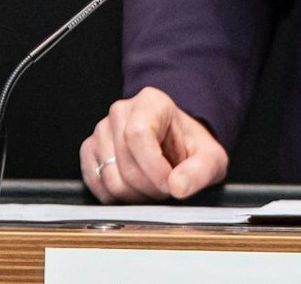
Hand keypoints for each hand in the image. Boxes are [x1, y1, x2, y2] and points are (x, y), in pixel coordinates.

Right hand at [80, 86, 228, 202]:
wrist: (177, 147)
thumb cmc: (191, 149)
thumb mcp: (210, 158)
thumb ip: (200, 171)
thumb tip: (178, 185)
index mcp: (151, 102)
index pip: (138, 134)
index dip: (153, 167)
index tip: (170, 184)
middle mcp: (121, 111)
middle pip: (124, 161)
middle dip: (148, 187)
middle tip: (166, 189)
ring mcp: (101, 131)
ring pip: (109, 177)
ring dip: (134, 195)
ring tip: (152, 188)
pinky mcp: (89, 151)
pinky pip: (95, 184)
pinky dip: (116, 198)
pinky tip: (135, 190)